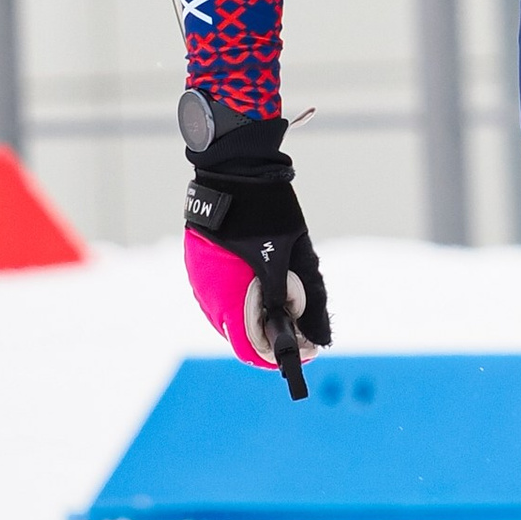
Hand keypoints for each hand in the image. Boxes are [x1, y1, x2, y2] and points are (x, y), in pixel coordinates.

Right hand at [178, 88, 330, 392]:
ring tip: (287, 289)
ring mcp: (200, 279)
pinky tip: (266, 279)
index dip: (280, 354)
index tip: (305, 352)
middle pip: (242, 334)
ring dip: (260, 311)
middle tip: (302, 318)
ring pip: (233, 314)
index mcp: (228, 296)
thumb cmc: (267, 208)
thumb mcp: (293, 254)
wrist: (234, 164)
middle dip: (273, 331)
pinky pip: (224, 293)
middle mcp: (207, 294)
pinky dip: (246, 294)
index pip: (250, 348)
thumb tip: (320, 338)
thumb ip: (307, 298)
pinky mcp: (200, 266)